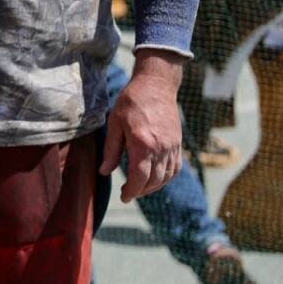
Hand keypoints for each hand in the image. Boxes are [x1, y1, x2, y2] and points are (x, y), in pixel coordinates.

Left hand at [100, 50, 184, 201]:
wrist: (156, 86)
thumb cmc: (131, 102)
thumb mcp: (114, 124)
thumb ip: (111, 150)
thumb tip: (104, 172)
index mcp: (143, 144)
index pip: (139, 178)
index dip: (131, 191)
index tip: (124, 197)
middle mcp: (161, 148)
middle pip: (154, 181)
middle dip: (140, 191)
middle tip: (128, 193)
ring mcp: (172, 147)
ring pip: (166, 177)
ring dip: (154, 187)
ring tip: (140, 187)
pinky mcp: (178, 144)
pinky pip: (176, 168)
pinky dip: (167, 178)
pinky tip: (157, 178)